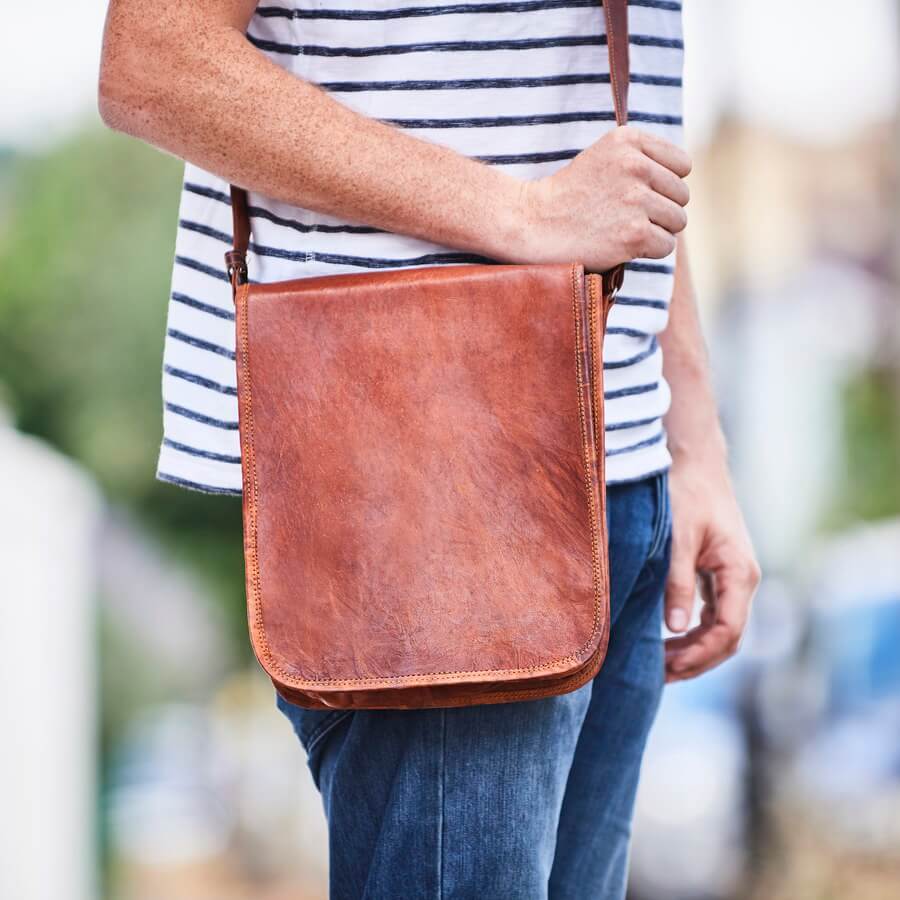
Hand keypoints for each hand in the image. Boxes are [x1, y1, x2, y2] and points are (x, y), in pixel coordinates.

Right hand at [519, 126, 691, 271]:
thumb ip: (643, 159)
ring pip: (678, 221)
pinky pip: (666, 245)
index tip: (638, 194)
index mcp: (629, 140)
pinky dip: (648, 251)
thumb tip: (685, 176)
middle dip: (661, 210)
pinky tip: (622, 245)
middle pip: (682, 195)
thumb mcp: (604, 158)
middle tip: (627, 217)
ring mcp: (636, 200)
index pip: (682, 165)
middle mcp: (636, 166)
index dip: (665, 185)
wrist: (533, 224)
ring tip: (624, 230)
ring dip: (656, 231)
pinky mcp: (634, 233)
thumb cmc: (570, 195)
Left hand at [663, 454, 760, 682]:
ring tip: (658, 664)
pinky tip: (665, 640)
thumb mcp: (678, 538)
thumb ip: (678, 582)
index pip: (728, 630)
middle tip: (656, 675)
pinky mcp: (717, 571)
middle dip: (695, 660)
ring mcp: (731, 576)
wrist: (692, 459)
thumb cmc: (685, 493)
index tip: (668, 668)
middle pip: (727, 637)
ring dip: (693, 649)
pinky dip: (692, 630)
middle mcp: (742, 578)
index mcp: (739, 572)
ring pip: (719, 627)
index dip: (700, 654)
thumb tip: (674, 628)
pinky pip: (711, 612)